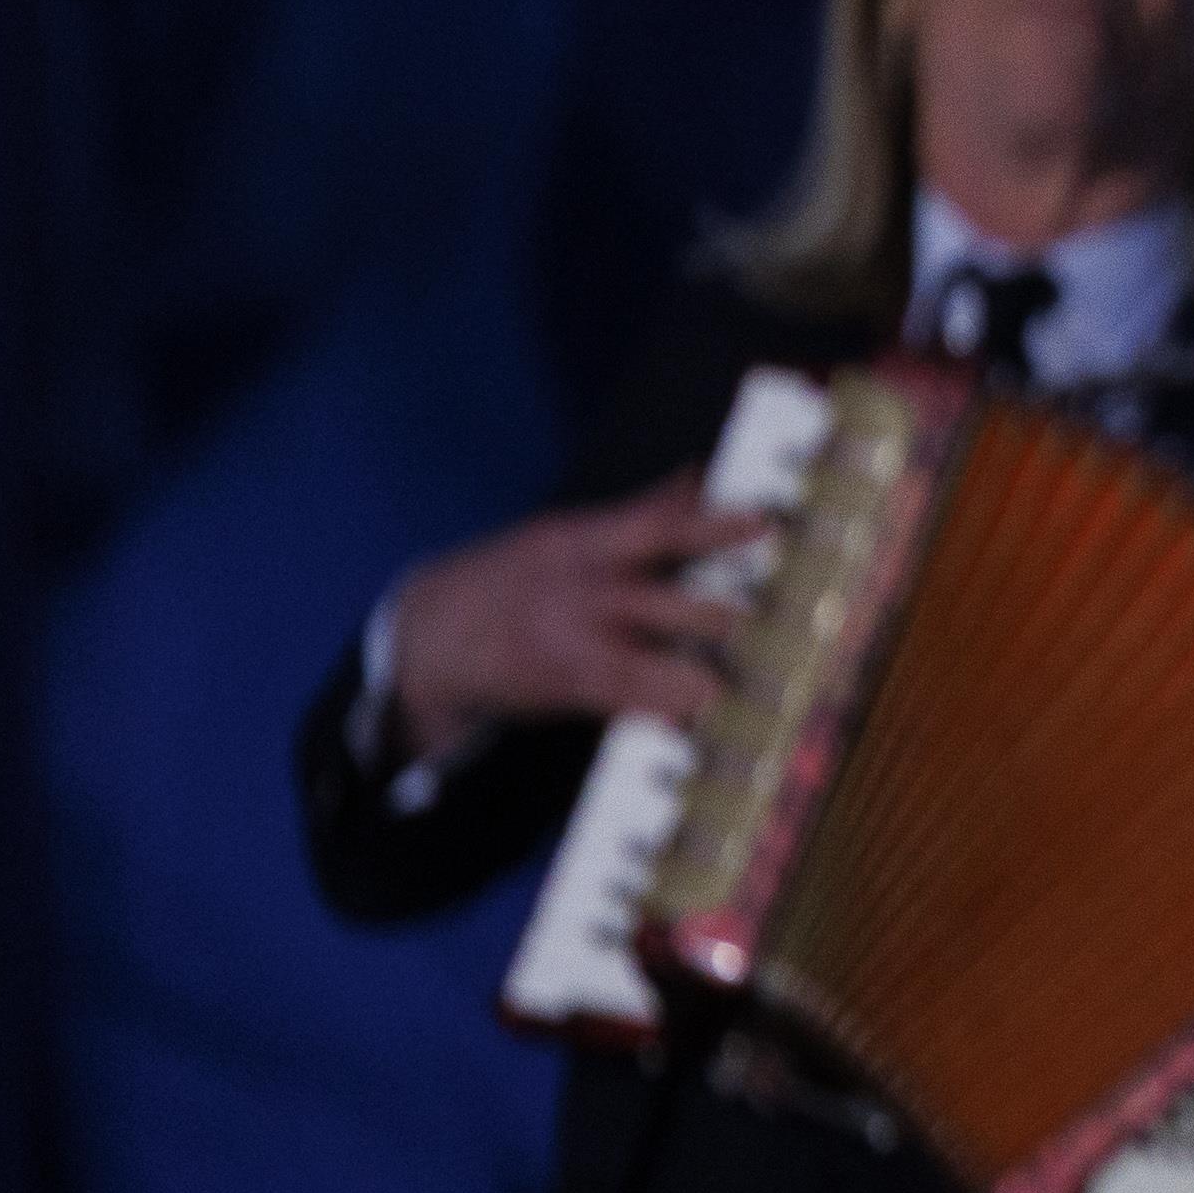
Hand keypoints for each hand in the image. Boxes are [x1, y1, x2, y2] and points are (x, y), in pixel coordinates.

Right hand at [378, 473, 764, 754]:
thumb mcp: (567, 534)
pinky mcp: (559, 686)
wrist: (429, 631)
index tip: (763, 522)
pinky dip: (655, 711)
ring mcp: (566, 642)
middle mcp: (577, 590)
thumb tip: (698, 473)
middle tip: (761, 618)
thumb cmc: (515, 577)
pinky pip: (615, 702)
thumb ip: (640, 510)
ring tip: (730, 685)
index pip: (653, 526)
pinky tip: (690, 719)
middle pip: (653, 598)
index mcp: (581, 543)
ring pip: (637, 661)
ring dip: (688, 675)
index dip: (710, 522)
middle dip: (711, 613)